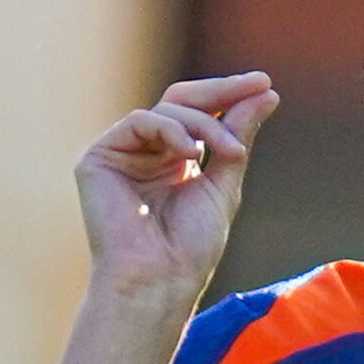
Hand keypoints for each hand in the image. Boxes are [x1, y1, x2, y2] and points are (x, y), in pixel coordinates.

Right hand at [74, 72, 278, 310]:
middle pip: (181, 102)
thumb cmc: (191, 246)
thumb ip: (238, 136)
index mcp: (173, 161)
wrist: (160, 279)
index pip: (199, 115)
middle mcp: (145, 153)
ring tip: (230, 153)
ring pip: (166, 111)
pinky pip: (139, 122)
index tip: (266, 86)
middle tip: (257, 84)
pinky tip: (191, 153)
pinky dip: (171, 130)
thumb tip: (264, 94)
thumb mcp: (224, 181)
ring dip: (205, 125)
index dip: (230, 96)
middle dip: (222, 92)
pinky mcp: (97, 159)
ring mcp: (120, 154)